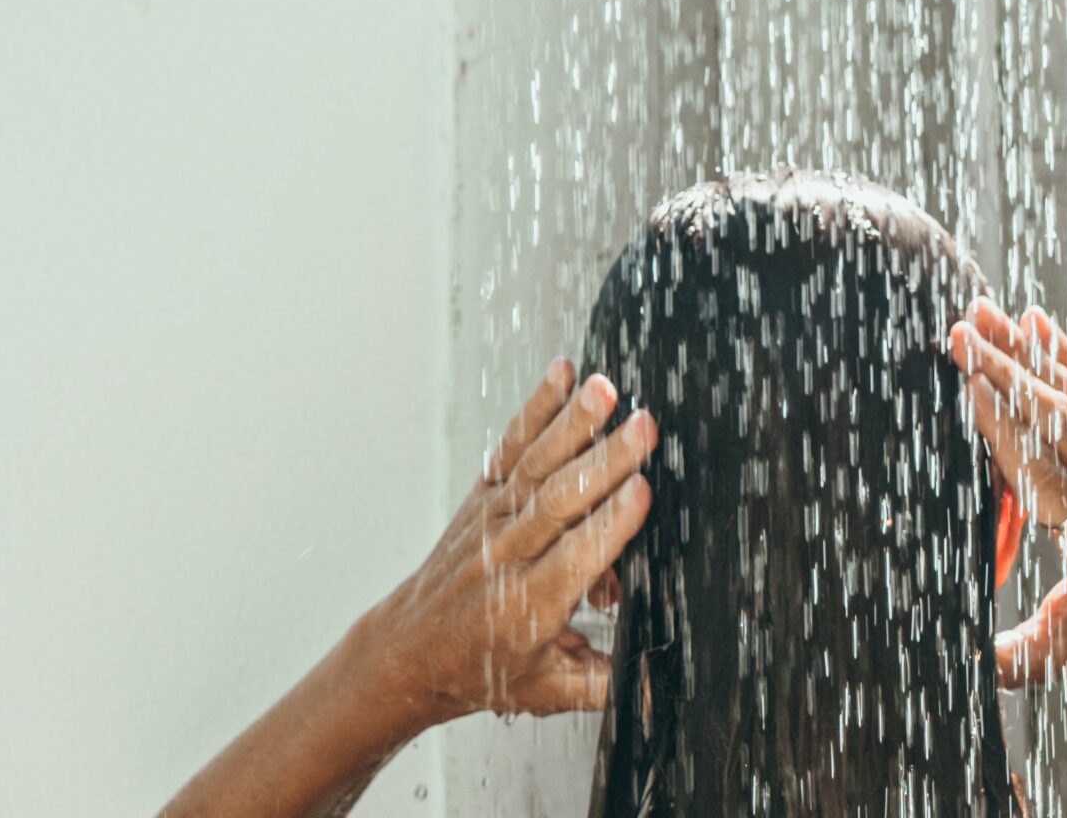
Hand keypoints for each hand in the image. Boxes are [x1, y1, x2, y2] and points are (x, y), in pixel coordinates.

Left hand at [355, 358, 655, 730]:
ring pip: (536, 465)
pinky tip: (561, 376)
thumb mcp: (546, 690)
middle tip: (642, 427)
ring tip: (604, 389)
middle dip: (604, 461)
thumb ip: (604, 683)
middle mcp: (509, 556)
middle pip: (559, 501)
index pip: (574, 558)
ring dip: (572, 423)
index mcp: (529, 606)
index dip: (609, 525)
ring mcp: (493, 520)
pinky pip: (512, 447)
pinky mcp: (484, 497)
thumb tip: (657, 691)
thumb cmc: (480, 669)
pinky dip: (536, 408)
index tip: (643, 491)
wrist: (409, 652)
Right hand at [949, 299, 1066, 687]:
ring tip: (985, 313)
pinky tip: (1036, 322)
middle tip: (960, 332)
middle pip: (1053, 417)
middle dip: (1005, 370)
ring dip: (1026, 350)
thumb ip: (1013, 660)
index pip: (1043, 469)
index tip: (971, 387)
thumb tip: (964, 667)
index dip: (1007, 428)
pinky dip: (1063, 354)